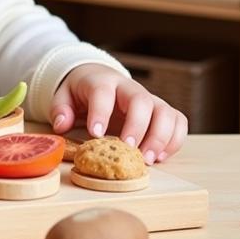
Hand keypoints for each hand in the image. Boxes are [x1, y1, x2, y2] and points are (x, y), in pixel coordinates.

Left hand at [49, 63, 187, 163]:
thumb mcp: (64, 95)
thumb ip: (61, 108)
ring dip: (160, 137)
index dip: (101, 112)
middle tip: (129, 148)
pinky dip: (174, 140)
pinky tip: (160, 157)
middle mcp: (129, 88)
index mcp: (102, 82)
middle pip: (141, 100)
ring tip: (148, 160)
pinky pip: (178, 121)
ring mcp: (149, 99)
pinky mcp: (162, 111)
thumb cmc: (82, 91)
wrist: (100, 78)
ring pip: (165, 111)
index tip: (96, 133)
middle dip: (137, 126)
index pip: (103, 92)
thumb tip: (62, 125)